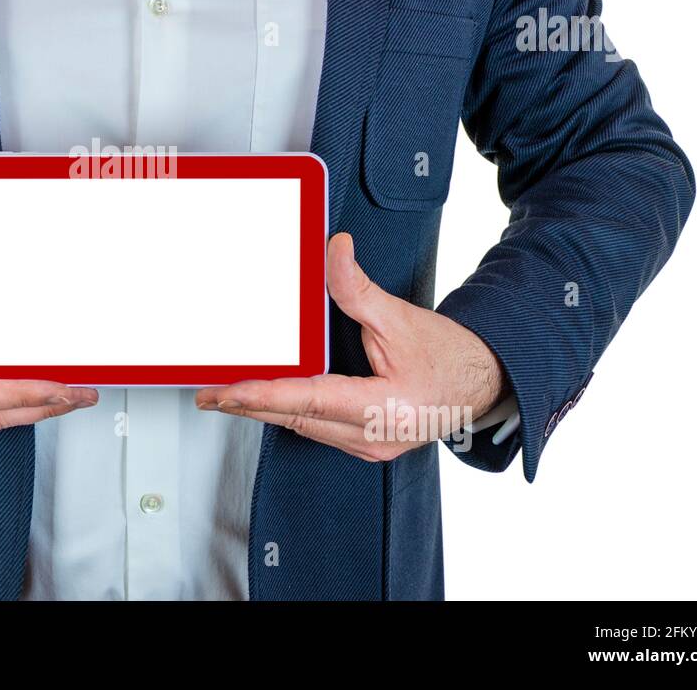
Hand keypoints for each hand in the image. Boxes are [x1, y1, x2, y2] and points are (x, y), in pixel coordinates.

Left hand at [196, 232, 505, 461]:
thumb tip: (333, 250)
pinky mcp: (368, 445)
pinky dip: (291, 412)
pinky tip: (269, 401)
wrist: (486, 381)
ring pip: (304, 427)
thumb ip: (358, 289)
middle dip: (250, 405)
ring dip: (267, 410)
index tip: (228, 390)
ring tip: (228, 396)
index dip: (264, 394)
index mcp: (385, 408)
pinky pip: (318, 429)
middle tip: (210, 393)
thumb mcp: (402, 317)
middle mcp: (375, 436)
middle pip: (297, 418)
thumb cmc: (451, 356)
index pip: (309, 400)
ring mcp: (371, 447)